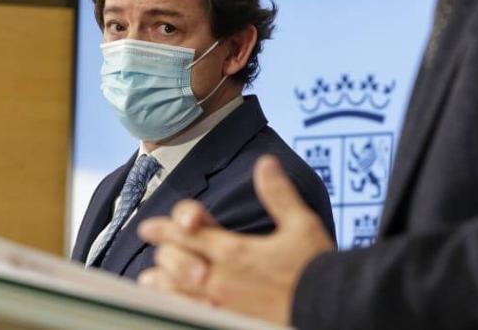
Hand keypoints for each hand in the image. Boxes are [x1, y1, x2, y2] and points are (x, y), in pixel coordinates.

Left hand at [137, 155, 334, 323]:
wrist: (327, 307)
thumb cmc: (314, 268)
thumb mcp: (301, 223)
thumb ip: (278, 194)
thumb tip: (265, 163)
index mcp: (235, 250)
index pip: (188, 233)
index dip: (166, 227)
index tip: (149, 226)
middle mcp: (221, 277)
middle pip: (175, 261)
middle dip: (164, 251)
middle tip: (156, 247)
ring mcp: (222, 303)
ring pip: (177, 290)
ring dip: (162, 281)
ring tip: (150, 278)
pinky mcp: (226, 320)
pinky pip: (190, 311)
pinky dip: (176, 303)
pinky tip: (173, 302)